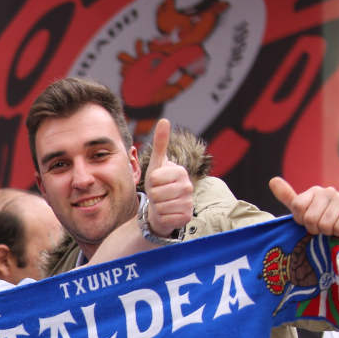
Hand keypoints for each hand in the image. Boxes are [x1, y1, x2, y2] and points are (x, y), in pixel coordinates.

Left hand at [143, 119, 192, 238]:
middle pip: (156, 193)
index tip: (156, 183)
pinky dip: (161, 217)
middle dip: (152, 195)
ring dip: (156, 207)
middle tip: (158, 195)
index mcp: (180, 172)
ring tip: (162, 203)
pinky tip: (166, 213)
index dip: (150, 182)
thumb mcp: (156, 164)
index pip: (154, 178)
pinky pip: (164, 217)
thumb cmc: (158, 185)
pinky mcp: (186, 217)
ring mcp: (189, 202)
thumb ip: (160, 143)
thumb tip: (164, 120)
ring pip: (160, 206)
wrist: (161, 208)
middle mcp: (188, 186)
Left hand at [269, 176, 338, 237]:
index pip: (297, 206)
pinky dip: (337, 233)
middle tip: (319, 226)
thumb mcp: (302, 207)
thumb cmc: (321, 215)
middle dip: (313, 227)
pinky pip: (337, 228)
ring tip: (329, 227)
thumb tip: (272, 180)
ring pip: (324, 225)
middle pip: (310, 218)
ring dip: (325, 231)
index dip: (300, 219)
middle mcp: (328, 192)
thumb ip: (287, 196)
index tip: (306, 220)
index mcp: (313, 191)